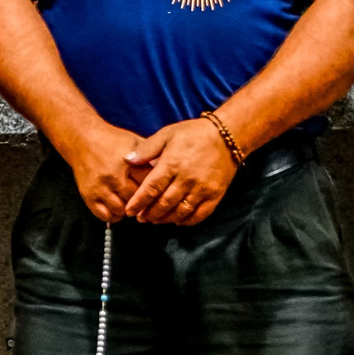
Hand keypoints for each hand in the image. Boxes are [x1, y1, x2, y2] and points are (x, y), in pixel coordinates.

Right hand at [62, 120, 152, 222]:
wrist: (81, 138)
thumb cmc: (112, 140)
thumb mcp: (134, 142)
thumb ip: (150, 157)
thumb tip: (167, 171)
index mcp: (128, 162)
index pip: (149, 183)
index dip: (158, 190)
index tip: (162, 193)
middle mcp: (113, 176)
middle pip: (136, 199)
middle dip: (145, 202)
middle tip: (149, 203)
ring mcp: (99, 187)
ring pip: (121, 210)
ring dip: (129, 211)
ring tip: (133, 207)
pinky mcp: (88, 195)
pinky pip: (104, 215)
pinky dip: (114, 216)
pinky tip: (118, 209)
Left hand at [121, 118, 237, 226]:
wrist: (227, 136)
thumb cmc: (193, 133)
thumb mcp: (167, 134)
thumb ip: (146, 149)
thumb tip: (126, 160)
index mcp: (172, 164)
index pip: (151, 188)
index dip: (139, 202)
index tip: (129, 211)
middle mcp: (187, 179)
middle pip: (164, 204)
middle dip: (150, 214)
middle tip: (140, 218)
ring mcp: (202, 189)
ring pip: (180, 212)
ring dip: (165, 219)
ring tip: (155, 220)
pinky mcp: (215, 195)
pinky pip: (200, 215)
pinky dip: (187, 221)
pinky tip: (177, 221)